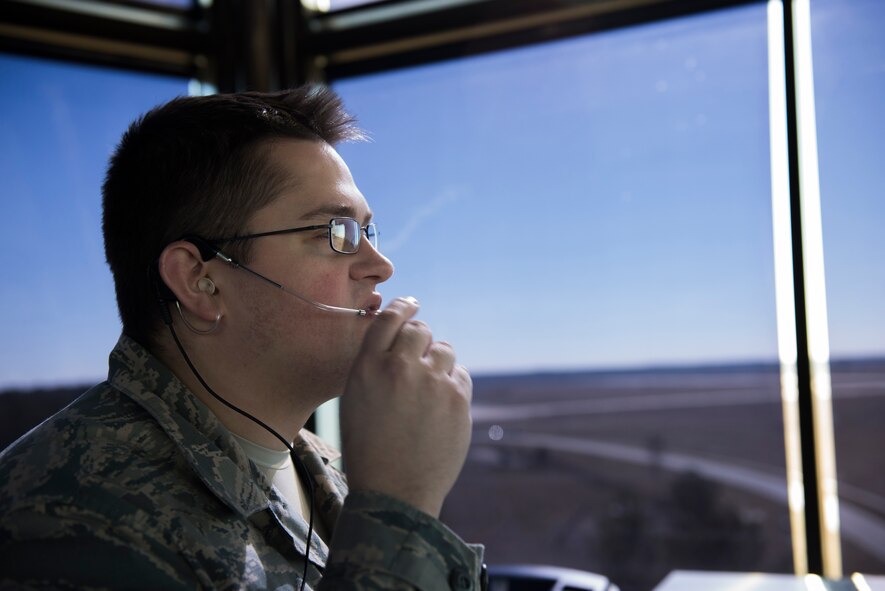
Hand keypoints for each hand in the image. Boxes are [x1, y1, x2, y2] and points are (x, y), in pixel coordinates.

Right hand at [339, 297, 472, 517]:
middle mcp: (400, 368)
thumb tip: (399, 339)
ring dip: (437, 360)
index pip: (389, 319)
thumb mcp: (355, 400)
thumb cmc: (369, 449)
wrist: (394, 492)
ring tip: (428, 387)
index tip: (411, 305)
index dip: (402, 307)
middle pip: (419, 330)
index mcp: (368, 367)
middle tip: (418, 356)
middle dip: (420, 338)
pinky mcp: (458, 399)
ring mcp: (432, 382)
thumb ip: (374, 366)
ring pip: (443, 349)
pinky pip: (459, 374)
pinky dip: (452, 383)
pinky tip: (440, 405)